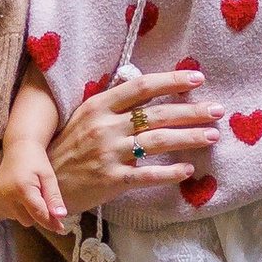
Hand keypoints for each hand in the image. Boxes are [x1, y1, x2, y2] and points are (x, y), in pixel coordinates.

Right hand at [0, 132, 69, 236]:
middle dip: (39, 215)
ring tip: (32, 194)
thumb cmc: (37, 160)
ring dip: (29, 212)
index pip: (38, 214)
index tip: (61, 228)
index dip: (51, 223)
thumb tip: (61, 216)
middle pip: (28, 220)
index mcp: (23, 189)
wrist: (18, 147)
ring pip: (20, 219)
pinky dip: (19, 209)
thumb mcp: (49, 177)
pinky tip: (22, 195)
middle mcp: (7, 195)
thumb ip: (54, 198)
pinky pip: (11, 213)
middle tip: (44, 199)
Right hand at [52, 67, 220, 216]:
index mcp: (99, 105)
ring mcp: (108, 153)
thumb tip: (148, 87)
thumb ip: (114, 104)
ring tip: (212, 135)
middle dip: (191, 111)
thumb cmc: (69, 147)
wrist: (43, 183)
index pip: (142, 87)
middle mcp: (105, 126)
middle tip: (218, 110)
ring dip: (189, 137)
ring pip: (157, 141)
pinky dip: (170, 172)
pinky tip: (188, 169)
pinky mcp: (111, 180)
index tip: (197, 78)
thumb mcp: (85, 117)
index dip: (172, 81)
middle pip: (157, 114)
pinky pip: (147, 175)